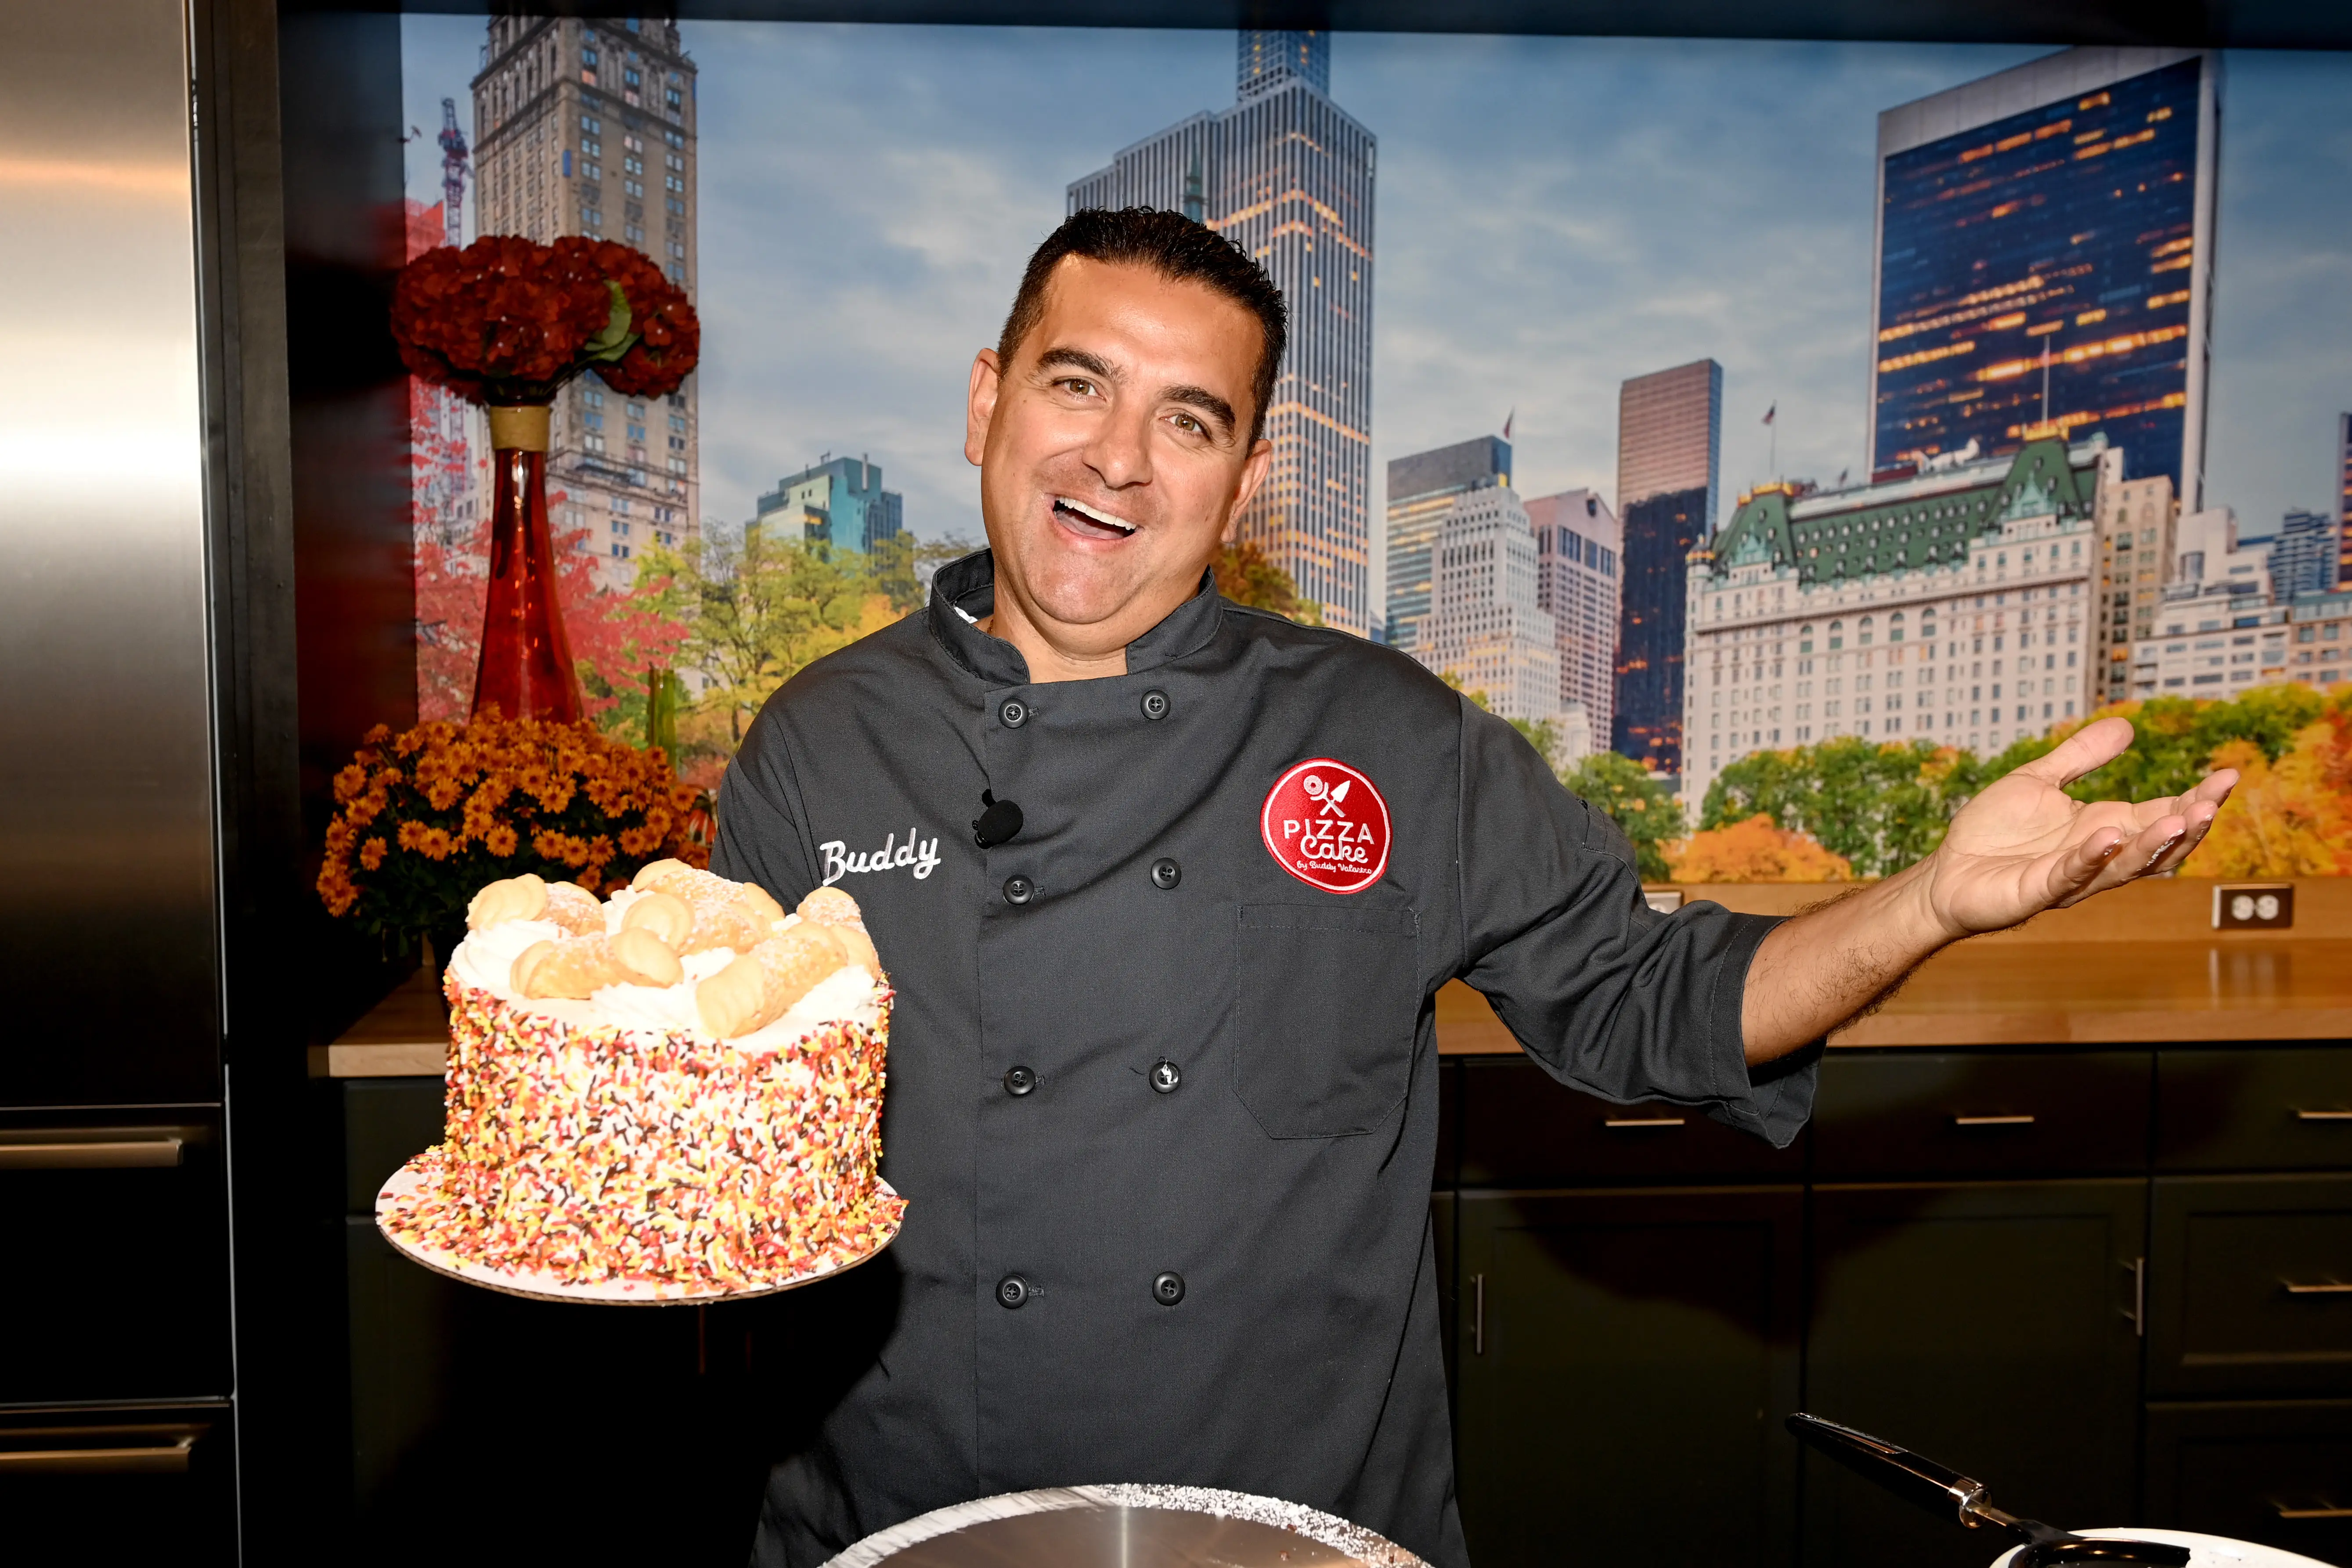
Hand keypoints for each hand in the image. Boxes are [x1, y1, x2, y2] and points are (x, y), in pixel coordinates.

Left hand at [1919, 716, 2235, 938]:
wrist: (1946, 872)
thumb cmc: (1992, 832)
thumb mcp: (2038, 780)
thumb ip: (2080, 757)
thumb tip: (2126, 726)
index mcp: (2104, 828)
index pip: (2163, 813)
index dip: (2198, 798)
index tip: (2229, 774)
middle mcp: (2097, 856)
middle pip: (2157, 845)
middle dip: (2189, 824)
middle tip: (2215, 801)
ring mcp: (2070, 877)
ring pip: (2124, 865)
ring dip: (2153, 843)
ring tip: (2180, 818)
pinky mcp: (2036, 891)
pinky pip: (2069, 875)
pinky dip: (2089, 857)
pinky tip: (2105, 835)